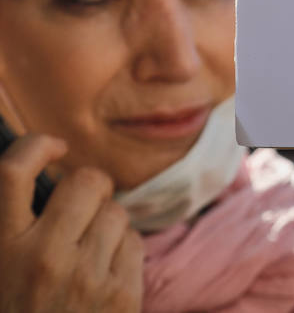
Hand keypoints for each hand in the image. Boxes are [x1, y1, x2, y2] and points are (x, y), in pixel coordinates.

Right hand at [0, 134, 142, 312]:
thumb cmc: (18, 310)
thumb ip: (11, 229)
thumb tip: (35, 173)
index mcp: (0, 249)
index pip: (10, 174)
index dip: (34, 147)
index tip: (52, 146)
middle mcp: (41, 258)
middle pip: (86, 182)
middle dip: (88, 188)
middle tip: (80, 209)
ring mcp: (84, 276)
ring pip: (115, 212)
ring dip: (105, 225)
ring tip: (85, 255)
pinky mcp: (120, 292)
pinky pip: (133, 242)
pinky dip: (122, 251)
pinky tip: (102, 276)